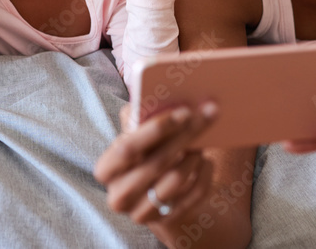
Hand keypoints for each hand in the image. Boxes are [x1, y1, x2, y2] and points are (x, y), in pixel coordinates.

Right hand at [95, 102, 216, 224]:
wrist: (153, 191)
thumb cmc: (143, 153)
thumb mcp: (134, 136)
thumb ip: (137, 117)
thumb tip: (151, 94)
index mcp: (107, 169)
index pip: (128, 148)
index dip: (156, 129)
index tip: (184, 111)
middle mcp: (120, 196)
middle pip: (157, 163)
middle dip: (186, 136)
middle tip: (208, 114)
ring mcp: (142, 212)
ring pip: (177, 180)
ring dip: (194, 155)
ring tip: (203, 139)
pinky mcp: (166, 221)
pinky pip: (194, 195)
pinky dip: (205, 175)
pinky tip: (206, 161)